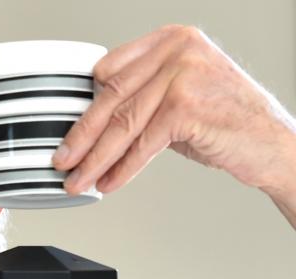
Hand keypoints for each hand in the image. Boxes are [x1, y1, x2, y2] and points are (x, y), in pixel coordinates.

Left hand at [53, 25, 295, 196]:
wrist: (273, 143)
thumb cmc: (226, 120)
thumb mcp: (179, 93)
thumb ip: (141, 94)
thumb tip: (90, 121)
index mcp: (170, 38)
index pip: (108, 71)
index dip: (85, 105)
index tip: (68, 132)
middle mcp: (176, 49)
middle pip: (111, 98)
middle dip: (82, 136)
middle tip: (62, 160)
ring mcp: (182, 75)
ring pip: (122, 124)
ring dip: (95, 158)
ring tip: (78, 179)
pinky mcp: (186, 106)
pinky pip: (142, 144)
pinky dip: (122, 168)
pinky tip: (108, 183)